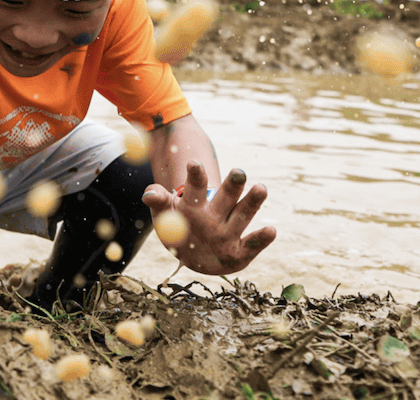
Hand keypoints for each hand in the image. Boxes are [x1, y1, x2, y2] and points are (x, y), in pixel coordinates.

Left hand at [142, 162, 275, 274]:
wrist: (192, 254)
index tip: (193, 164)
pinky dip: (262, 238)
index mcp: (196, 205)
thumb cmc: (177, 229)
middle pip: (226, 197)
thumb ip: (158, 202)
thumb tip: (148, 194)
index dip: (195, 177)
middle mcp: (216, 214)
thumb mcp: (164, 216)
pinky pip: (252, 245)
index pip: (196, 188)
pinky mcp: (240, 252)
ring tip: (261, 188)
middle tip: (239, 172)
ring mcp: (229, 231)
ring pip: (242, 214)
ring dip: (251, 203)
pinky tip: (271, 230)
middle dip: (232, 185)